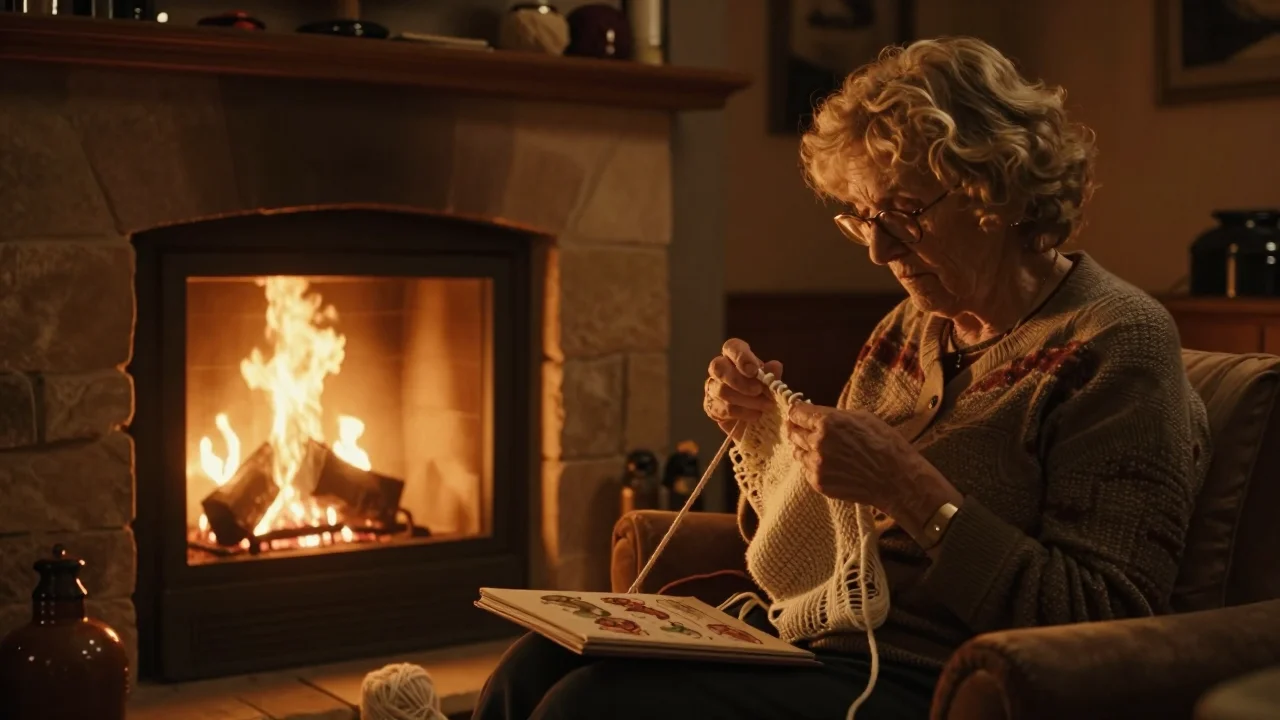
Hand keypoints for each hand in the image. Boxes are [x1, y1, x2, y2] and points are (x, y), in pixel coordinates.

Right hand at [704, 339, 782, 438]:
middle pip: (718, 367)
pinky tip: (755, 415)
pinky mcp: (711, 408)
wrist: (760, 420)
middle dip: (739, 380)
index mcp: (735, 357)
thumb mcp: (771, 384)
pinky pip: (722, 409)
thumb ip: (772, 375)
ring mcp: (712, 389)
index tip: (754, 370)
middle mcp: (720, 370)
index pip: (731, 347)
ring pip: (721, 390)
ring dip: (746, 400)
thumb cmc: (764, 394)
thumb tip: (775, 366)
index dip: (741, 356)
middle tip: (758, 390)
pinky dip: (742, 413)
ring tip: (765, 406)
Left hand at [785, 402, 927, 512]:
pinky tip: (832, 466)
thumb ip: (833, 415)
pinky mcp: (818, 483)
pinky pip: (807, 470)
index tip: (799, 414)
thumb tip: (815, 414)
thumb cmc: (884, 444)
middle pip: (792, 432)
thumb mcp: (861, 417)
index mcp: (827, 422)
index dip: (797, 413)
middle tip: (806, 430)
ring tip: (824, 450)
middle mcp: (817, 442)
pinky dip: (814, 466)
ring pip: (798, 452)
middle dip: (798, 429)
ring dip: (805, 449)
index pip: (796, 413)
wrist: (895, 480)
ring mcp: (816, 465)